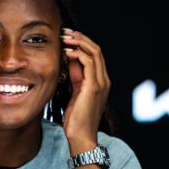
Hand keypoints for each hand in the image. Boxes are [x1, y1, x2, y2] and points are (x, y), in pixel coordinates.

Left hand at [61, 28, 110, 151]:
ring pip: (94, 52)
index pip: (95, 54)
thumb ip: (75, 77)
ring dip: (78, 42)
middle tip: (65, 32)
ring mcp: (101, 83)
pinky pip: (88, 63)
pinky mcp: (94, 87)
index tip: (67, 37)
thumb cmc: (76, 119)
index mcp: (100, 81)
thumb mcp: (74, 93)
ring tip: (64, 37)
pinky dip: (78, 53)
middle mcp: (104, 80)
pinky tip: (66, 52)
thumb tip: (70, 61)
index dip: (82, 43)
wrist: (81, 137)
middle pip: (96, 49)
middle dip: (80, 37)